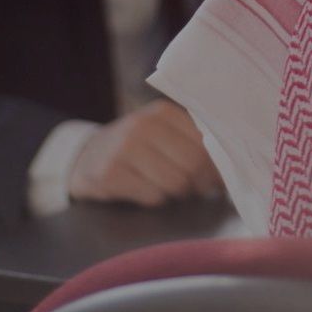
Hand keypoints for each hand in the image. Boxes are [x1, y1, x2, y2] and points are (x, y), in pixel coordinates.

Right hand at [68, 100, 221, 206]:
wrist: (85, 156)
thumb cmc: (135, 146)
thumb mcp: (161, 132)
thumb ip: (190, 141)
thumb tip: (226, 169)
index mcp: (163, 112)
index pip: (204, 141)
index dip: (215, 165)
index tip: (218, 180)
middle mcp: (143, 125)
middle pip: (192, 163)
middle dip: (199, 183)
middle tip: (197, 190)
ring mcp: (124, 148)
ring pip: (174, 182)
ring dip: (177, 193)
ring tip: (169, 189)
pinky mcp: (109, 174)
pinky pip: (152, 196)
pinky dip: (155, 200)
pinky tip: (146, 191)